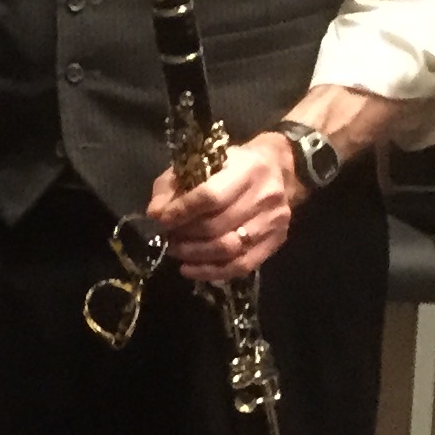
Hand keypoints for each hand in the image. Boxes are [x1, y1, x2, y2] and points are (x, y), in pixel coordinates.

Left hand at [148, 133, 300, 281]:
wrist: (279, 169)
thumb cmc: (230, 165)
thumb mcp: (198, 162)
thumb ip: (172, 185)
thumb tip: (154, 214)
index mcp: (246, 168)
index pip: (210, 196)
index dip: (182, 211)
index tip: (162, 220)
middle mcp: (265, 195)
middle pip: (217, 226)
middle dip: (185, 235)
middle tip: (168, 237)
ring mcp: (274, 221)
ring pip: (229, 248)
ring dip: (195, 254)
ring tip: (176, 251)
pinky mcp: (277, 240)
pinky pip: (243, 265)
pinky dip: (212, 272)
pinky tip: (190, 269)